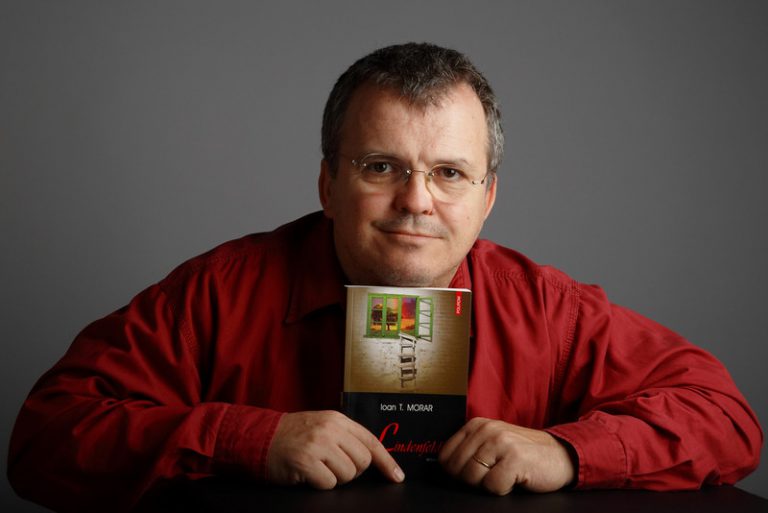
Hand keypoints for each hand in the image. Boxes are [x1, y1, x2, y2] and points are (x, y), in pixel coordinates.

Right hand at [266, 410, 404, 488]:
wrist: (260, 437)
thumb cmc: (293, 436)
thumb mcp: (322, 425)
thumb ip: (345, 436)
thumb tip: (373, 457)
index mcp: (337, 419)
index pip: (371, 441)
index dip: (387, 461)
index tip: (397, 476)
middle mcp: (330, 429)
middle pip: (362, 461)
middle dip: (352, 470)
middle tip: (332, 466)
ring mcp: (318, 444)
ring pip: (347, 475)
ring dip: (334, 478)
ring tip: (317, 467)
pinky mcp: (306, 461)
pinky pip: (329, 484)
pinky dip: (320, 484)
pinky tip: (308, 474)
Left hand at [438, 417, 574, 494]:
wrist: (560, 455)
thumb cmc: (523, 454)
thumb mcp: (492, 444)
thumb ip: (470, 450)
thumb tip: (445, 469)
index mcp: (476, 425)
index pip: (445, 456)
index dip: (456, 472)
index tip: (473, 473)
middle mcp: (486, 430)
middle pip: (457, 470)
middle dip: (472, 480)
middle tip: (493, 474)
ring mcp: (500, 442)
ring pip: (472, 479)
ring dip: (489, 485)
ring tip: (504, 474)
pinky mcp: (514, 458)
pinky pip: (493, 487)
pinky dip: (503, 489)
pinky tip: (515, 479)